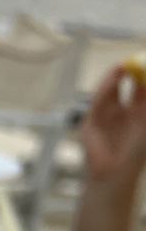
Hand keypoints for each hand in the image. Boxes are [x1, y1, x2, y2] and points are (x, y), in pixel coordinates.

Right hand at [82, 65, 145, 184]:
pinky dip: (106, 87)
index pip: (140, 89)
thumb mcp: (145, 119)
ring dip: (115, 77)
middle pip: (126, 86)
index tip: (144, 60)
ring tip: (123, 65)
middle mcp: (122, 115)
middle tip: (135, 58)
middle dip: (130, 71)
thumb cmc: (136, 151)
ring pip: (110, 92)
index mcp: (138, 115)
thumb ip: (144, 99)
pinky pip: (98, 101)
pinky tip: (115, 76)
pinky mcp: (91, 123)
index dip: (143, 74)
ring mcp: (105, 119)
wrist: (116, 172)